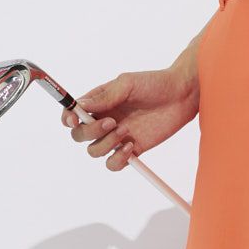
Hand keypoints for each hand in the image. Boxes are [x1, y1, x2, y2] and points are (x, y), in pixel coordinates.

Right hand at [61, 65, 198, 170]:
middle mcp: (104, 120)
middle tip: (113, 122)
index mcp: (98, 102)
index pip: (72, 115)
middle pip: (79, 136)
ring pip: (95, 152)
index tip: (74, 120)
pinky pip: (114, 164)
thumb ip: (105, 97)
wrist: (180, 96)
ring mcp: (116, 137)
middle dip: (91, 132)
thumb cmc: (153, 84)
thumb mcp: (127, 84)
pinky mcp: (132, 150)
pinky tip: (132, 146)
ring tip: (125, 132)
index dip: (68, 119)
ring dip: (106, 145)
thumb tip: (80, 106)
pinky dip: (118, 159)